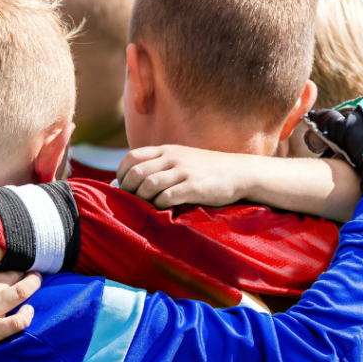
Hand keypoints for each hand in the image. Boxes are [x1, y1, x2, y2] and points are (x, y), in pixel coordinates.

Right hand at [0, 266, 40, 359]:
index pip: (1, 263)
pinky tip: (28, 311)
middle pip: (16, 275)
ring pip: (23, 292)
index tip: (14, 264)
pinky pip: (19, 321)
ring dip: (33, 286)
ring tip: (36, 283)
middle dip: (25, 273)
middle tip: (32, 272)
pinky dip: (28, 315)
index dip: (10, 264)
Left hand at [118, 146, 252, 208]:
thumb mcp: (181, 159)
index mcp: (166, 150)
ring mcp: (184, 171)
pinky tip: (163, 210)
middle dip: (129, 190)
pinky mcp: (195, 186)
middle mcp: (172, 158)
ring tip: (146, 207)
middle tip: (130, 203)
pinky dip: (159, 206)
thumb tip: (132, 182)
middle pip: (137, 173)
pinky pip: (167, 197)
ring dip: (143, 199)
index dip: (122, 174)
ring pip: (149, 184)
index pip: (132, 158)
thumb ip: (160, 166)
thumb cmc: (207, 170)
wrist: (240, 172)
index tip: (124, 188)